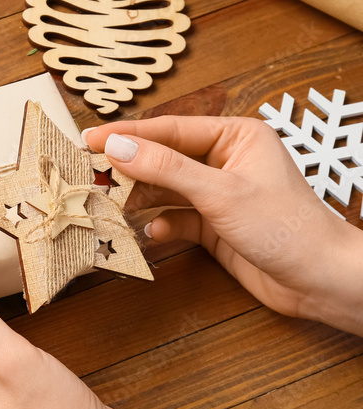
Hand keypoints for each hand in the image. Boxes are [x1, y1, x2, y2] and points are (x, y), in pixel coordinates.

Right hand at [83, 116, 362, 333]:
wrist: (319, 280)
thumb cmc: (286, 227)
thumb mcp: (219, 193)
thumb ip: (165, 168)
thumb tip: (117, 146)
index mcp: (235, 136)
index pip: (169, 128)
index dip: (126, 134)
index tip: (89, 139)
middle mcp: (225, 160)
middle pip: (163, 157)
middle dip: (129, 168)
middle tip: (90, 174)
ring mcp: (219, 193)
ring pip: (165, 189)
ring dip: (140, 198)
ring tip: (111, 203)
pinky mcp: (214, 224)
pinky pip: (175, 218)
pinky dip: (160, 225)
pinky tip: (150, 234)